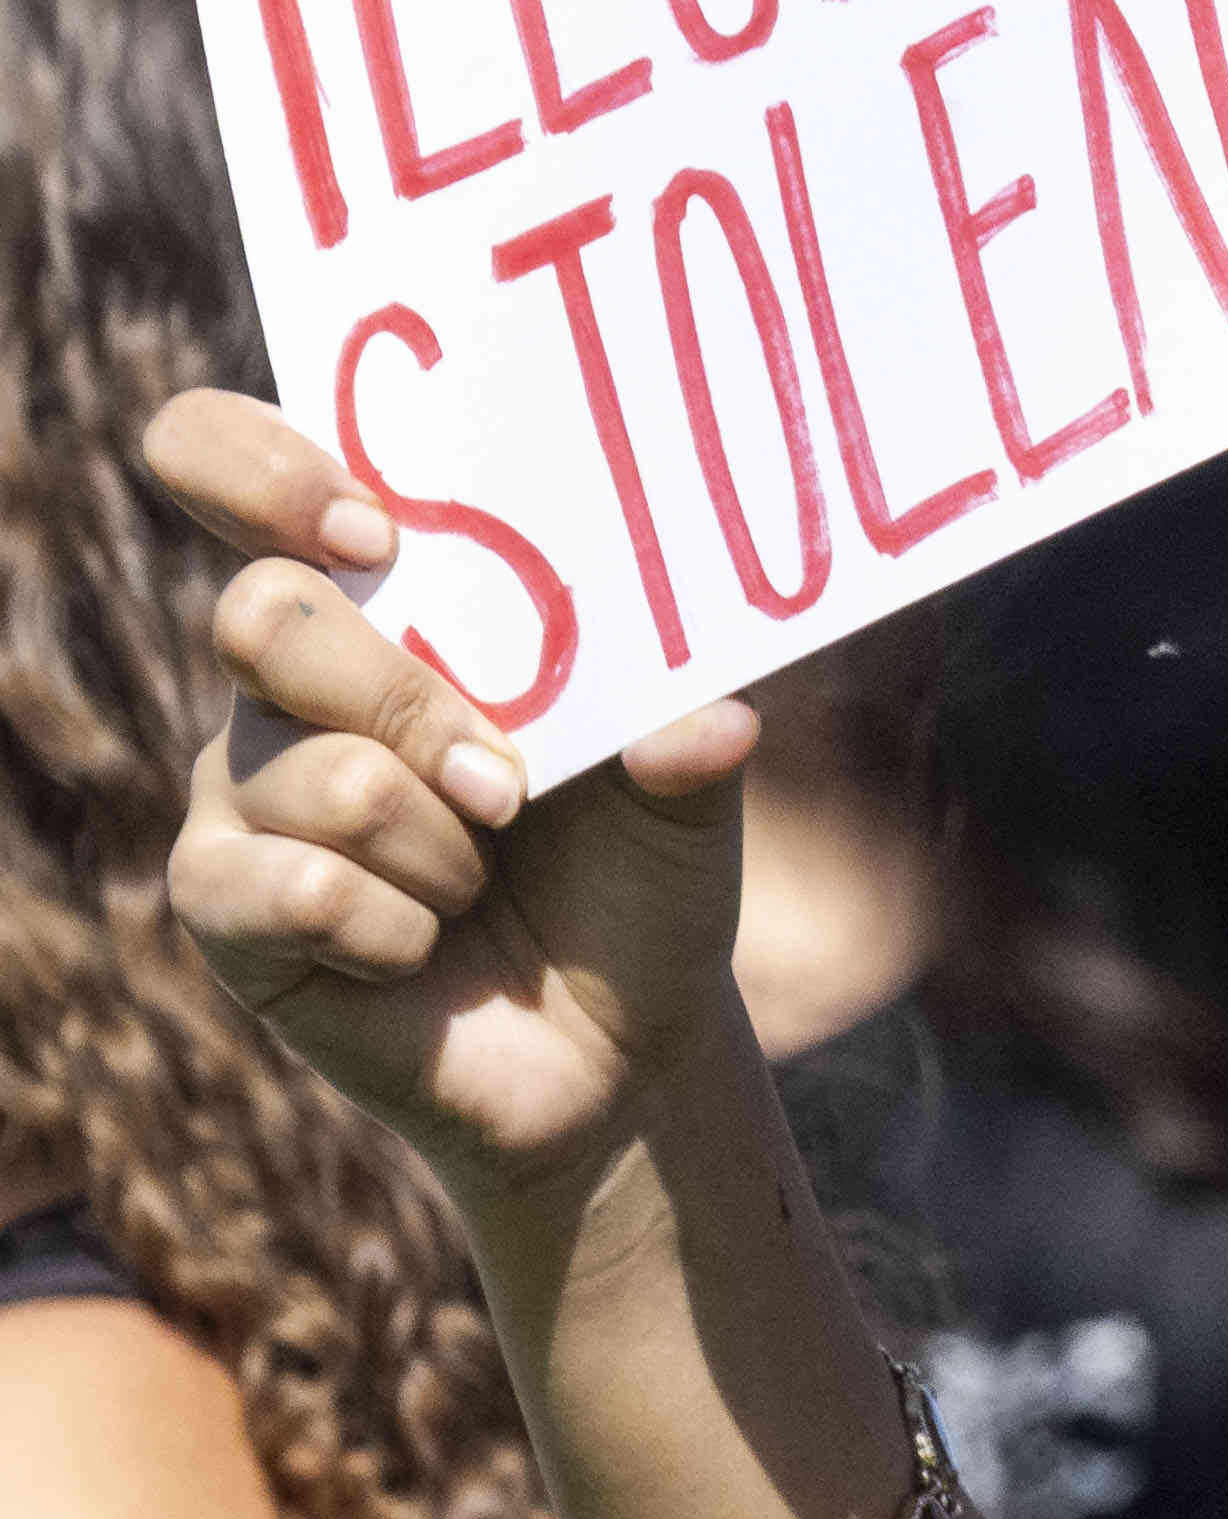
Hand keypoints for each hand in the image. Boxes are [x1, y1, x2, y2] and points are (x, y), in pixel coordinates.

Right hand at [145, 389, 755, 1224]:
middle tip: (507, 786)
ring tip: (481, 880)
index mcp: (381, 610)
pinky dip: (391, 926)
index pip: (234, 469)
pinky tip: (418, 949)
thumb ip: (688, 734)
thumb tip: (714, 720)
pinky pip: (291, 886)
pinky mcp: (222, 906)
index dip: (265, 469)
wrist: (621, 1048)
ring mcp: (241, 792)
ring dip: (436, 844)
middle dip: (406, 701)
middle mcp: (286, 684)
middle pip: (262, 612)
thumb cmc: (635, 882)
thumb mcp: (682, 795)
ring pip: (304, 769)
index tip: (370, 528)